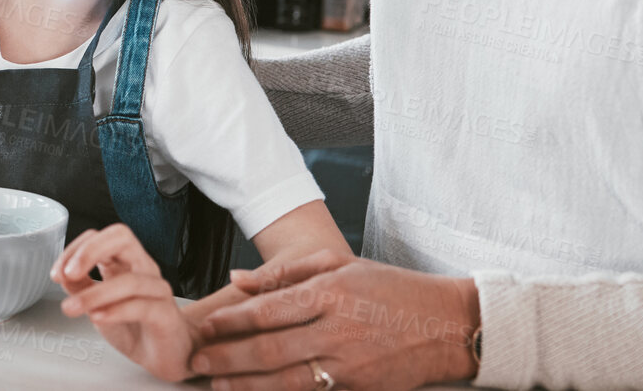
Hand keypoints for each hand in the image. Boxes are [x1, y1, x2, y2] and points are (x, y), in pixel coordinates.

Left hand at [51, 225, 202, 382]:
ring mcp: (157, 289)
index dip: (75, 250)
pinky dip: (116, 310)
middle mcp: (142, 268)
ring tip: (72, 307)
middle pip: (122, 238)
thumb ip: (80, 287)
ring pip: (129, 280)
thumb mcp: (97, 305)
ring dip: (95, 294)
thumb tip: (61, 274)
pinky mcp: (166, 314)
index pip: (100, 237)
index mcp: (124, 261)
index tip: (57, 274)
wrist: (164, 355)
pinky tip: (98, 317)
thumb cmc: (133, 326)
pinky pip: (142, 306)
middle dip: (90, 251)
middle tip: (68, 274)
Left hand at [189, 252, 479, 390]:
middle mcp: (336, 329)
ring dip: (244, 384)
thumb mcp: (340, 264)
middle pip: (268, 348)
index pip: (268, 309)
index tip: (204, 326)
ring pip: (284, 378)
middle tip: (195, 362)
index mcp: (330, 292)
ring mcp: (348, 364)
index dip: (230, 320)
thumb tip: (238, 279)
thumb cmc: (390, 289)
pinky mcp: (358, 388)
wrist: (447, 325)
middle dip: (226, 358)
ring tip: (215, 385)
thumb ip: (285, 273)